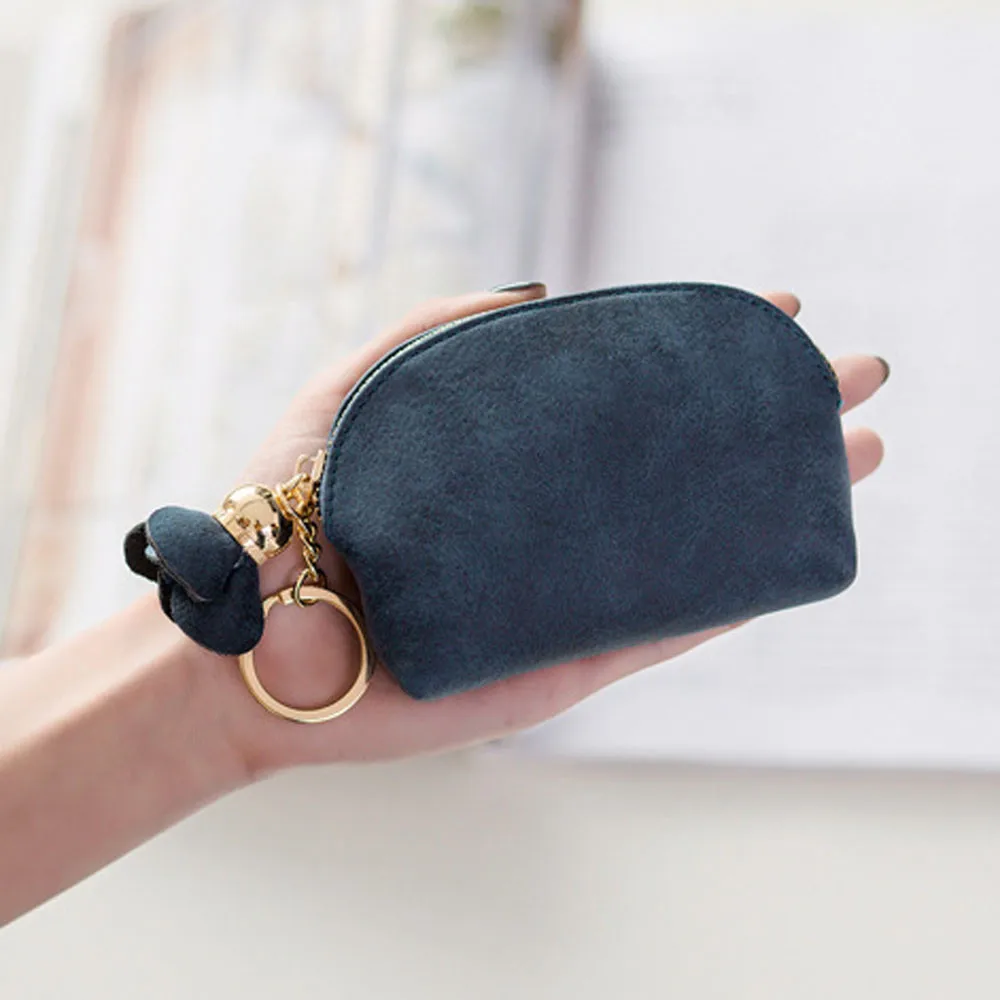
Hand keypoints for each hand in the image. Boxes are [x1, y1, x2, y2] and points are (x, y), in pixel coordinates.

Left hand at [210, 286, 886, 777]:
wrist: (246, 638)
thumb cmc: (284, 507)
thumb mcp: (350, 390)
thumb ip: (433, 332)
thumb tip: (539, 292)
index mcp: (507, 457)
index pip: (623, 396)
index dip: (698, 354)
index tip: (770, 311)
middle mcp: (544, 522)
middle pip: (672, 464)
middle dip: (763, 419)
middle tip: (842, 378)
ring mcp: (558, 596)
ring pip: (682, 546)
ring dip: (768, 501)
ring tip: (851, 454)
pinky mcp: (557, 669)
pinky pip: (653, 633)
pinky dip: (720, 601)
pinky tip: (779, 558)